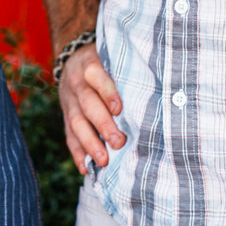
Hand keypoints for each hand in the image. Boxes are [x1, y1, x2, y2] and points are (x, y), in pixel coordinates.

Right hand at [58, 43, 124, 174]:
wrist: (73, 61)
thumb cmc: (104, 63)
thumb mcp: (110, 58)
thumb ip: (126, 71)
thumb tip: (160, 89)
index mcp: (89, 65)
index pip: (97, 77)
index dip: (107, 92)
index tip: (119, 109)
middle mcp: (76, 83)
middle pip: (87, 104)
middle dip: (102, 124)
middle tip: (118, 142)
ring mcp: (69, 101)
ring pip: (76, 122)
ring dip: (89, 143)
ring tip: (103, 160)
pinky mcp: (66, 116)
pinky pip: (69, 135)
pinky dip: (77, 153)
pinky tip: (85, 168)